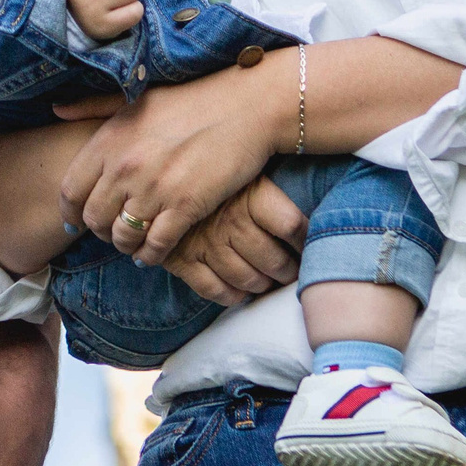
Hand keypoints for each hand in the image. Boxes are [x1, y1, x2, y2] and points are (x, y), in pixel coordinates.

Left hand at [55, 68, 279, 266]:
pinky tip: (155, 251)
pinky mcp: (185, 207)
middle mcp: (125, 167)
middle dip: (101, 230)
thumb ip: (93, 105)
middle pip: (94, 219)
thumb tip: (57, 110)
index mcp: (109, 139)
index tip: (78, 220)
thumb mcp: (136, 97)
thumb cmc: (191, 99)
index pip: (70, 191)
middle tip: (113, 229)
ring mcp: (154, 189)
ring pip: (123, 237)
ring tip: (134, 241)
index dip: (71, 212)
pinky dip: (152, 254)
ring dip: (126, 244)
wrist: (245, 106)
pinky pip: (156, 246)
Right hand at [163, 175, 307, 305]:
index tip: (309, 246)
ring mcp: (205, 243)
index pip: (292, 226)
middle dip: (287, 271)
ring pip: (247, 280)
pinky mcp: (182, 260)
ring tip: (268, 281)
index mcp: (250, 194)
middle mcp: (230, 220)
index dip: (306, 241)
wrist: (156, 174)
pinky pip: (214, 290)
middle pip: (274, 260)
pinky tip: (239, 291)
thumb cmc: (212, 170)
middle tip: (291, 271)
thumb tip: (308, 212)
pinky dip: (231, 296)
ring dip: (262, 285)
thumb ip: (272, 189)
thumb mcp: (245, 169)